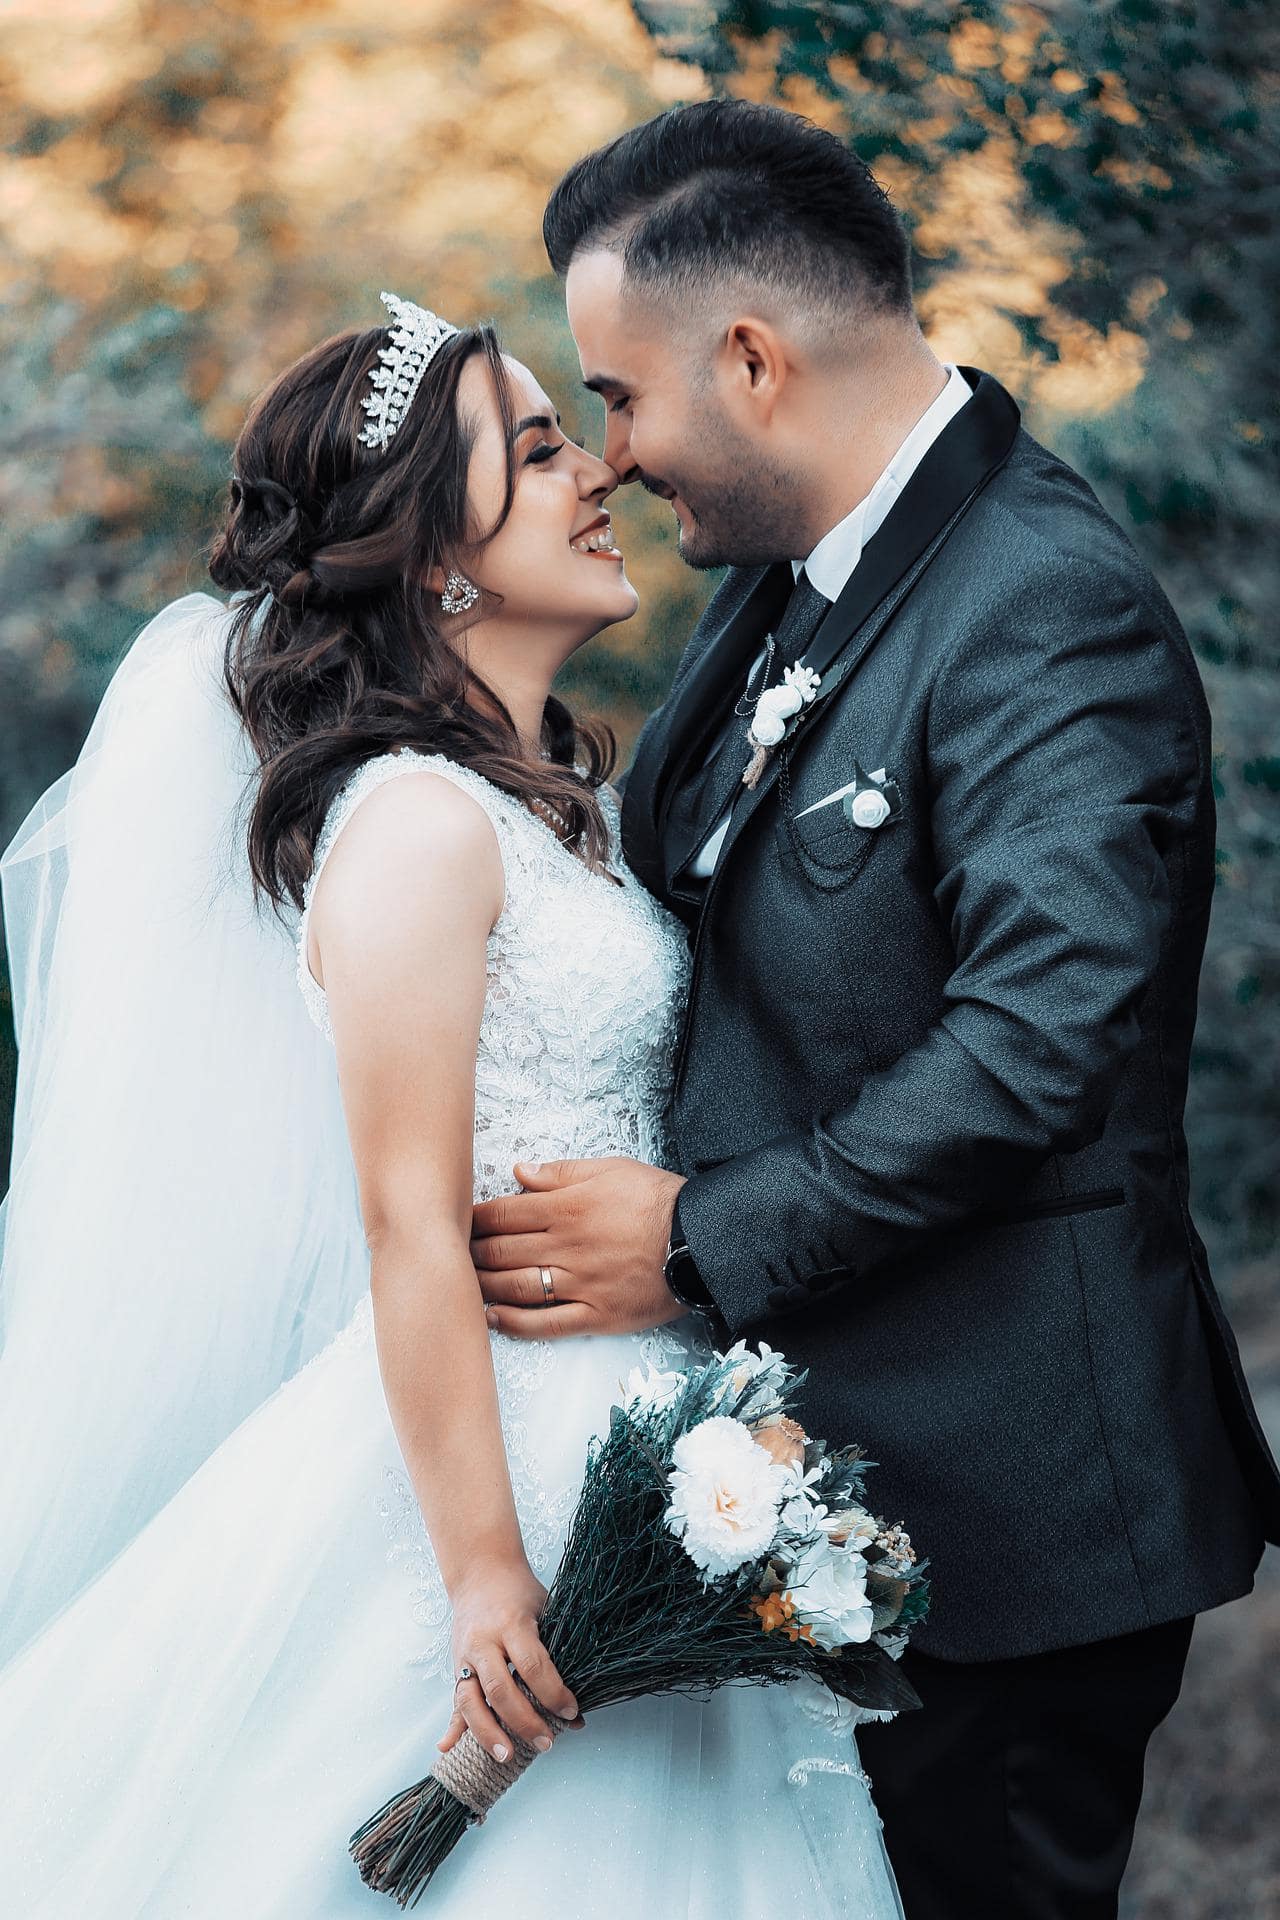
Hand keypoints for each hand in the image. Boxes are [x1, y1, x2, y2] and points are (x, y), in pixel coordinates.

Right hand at [436, 1555, 581, 1760]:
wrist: (480, 1571)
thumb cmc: (520, 1592)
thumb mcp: (545, 1610)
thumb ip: (557, 1656)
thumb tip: (575, 1713)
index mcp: (511, 1623)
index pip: (533, 1665)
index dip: (553, 1693)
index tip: (571, 1712)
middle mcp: (484, 1641)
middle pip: (500, 1688)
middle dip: (523, 1720)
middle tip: (545, 1743)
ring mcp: (464, 1655)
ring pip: (470, 1699)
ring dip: (487, 1732)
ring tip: (506, 1755)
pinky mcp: (455, 1666)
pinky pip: (453, 1700)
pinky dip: (451, 1727)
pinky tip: (447, 1748)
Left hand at [472, 1157, 687, 1339]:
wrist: (701, 1240)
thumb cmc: (657, 1200)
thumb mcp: (610, 1169)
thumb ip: (560, 1172)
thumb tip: (519, 1172)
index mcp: (565, 1209)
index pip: (503, 1214)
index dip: (474, 1219)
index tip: (456, 1221)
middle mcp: (565, 1248)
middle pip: (502, 1251)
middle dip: (471, 1253)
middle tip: (452, 1254)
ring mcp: (580, 1285)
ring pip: (517, 1288)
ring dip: (484, 1286)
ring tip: (464, 1285)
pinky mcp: (597, 1315)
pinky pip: (546, 1323)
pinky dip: (514, 1323)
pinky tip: (493, 1319)